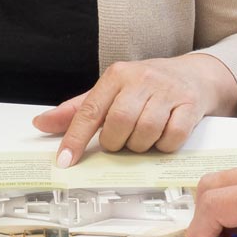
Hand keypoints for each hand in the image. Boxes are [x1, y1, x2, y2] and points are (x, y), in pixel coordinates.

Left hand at [33, 53, 236, 166]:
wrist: (195, 74)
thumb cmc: (148, 86)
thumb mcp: (111, 92)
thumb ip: (77, 110)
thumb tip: (41, 123)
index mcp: (117, 75)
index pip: (89, 110)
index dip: (75, 139)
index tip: (65, 161)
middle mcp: (141, 79)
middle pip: (118, 124)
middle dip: (116, 142)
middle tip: (121, 140)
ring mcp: (167, 91)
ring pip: (145, 133)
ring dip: (141, 145)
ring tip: (143, 136)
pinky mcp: (189, 105)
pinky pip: (171, 138)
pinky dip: (164, 145)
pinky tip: (163, 134)